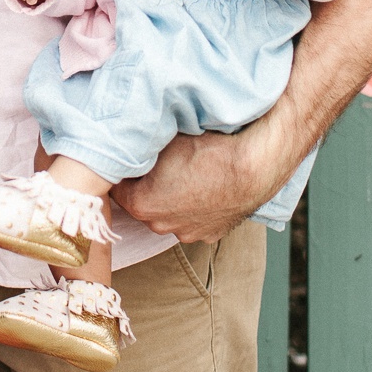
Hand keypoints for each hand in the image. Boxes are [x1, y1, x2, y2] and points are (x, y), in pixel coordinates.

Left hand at [113, 125, 283, 244]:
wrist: (255, 165)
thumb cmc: (209, 148)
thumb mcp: (163, 137)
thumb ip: (139, 145)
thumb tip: (126, 138)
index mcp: (140, 203)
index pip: (116, 185)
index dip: (123, 168)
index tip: (131, 155)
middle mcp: (159, 225)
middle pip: (141, 201)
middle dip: (145, 183)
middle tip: (159, 161)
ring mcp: (186, 233)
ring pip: (168, 212)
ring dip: (171, 196)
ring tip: (187, 172)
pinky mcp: (210, 234)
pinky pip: (192, 218)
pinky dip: (194, 205)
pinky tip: (204, 185)